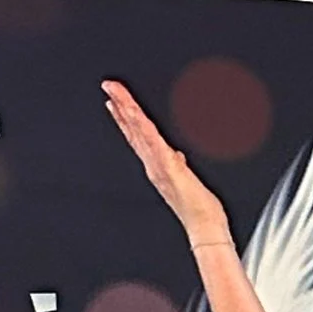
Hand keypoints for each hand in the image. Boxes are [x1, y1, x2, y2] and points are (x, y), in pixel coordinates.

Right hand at [101, 79, 233, 248]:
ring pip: (139, 131)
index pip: (137, 137)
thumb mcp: (186, 181)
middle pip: (133, 130)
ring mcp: (159, 164)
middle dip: (120, 107)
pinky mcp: (169, 165)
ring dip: (126, 110)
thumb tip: (177, 156)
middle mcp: (154, 164)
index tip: (115, 102)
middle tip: (108, 87)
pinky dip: (142, 126)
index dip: (125, 119)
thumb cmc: (198, 208)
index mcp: (157, 166)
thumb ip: (178, 166)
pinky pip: (153, 141)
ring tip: (114, 92)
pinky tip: (135, 113)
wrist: (204, 224)